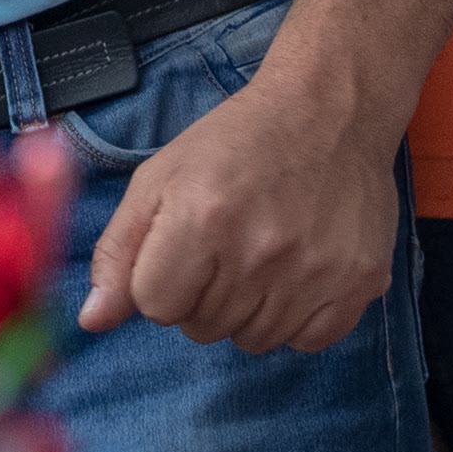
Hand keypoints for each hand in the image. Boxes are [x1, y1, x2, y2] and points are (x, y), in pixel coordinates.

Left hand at [78, 72, 400, 353]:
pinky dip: (297, 318)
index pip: (155, 306)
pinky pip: (309, 342)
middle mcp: (259, 253)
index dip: (161, 280)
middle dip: (203, 294)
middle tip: (226, 244)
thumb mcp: (160, 178)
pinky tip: (297, 274)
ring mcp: (314, 273)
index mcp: (201, 220)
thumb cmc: (237, 142)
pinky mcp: (358, 283)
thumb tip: (94, 321)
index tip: (184, 248)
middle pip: (202, 327)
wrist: (331, 109)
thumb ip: (120, 251)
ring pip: (253, 340)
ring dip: (248, 309)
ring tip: (261, 254)